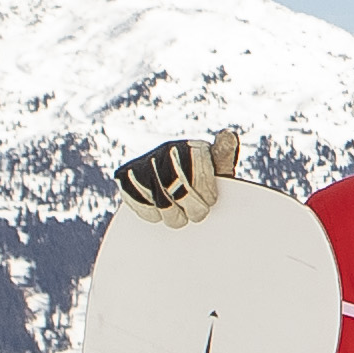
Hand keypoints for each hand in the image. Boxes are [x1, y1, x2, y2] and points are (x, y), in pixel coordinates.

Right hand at [112, 130, 243, 228]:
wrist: (173, 178)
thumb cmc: (201, 178)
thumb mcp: (218, 168)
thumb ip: (223, 155)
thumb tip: (228, 135)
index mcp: (192, 147)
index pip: (200, 175)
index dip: (207, 195)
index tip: (210, 200)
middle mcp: (166, 151)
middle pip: (180, 191)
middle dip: (193, 208)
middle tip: (197, 213)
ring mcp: (145, 163)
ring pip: (161, 203)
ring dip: (174, 216)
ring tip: (181, 215)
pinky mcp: (125, 177)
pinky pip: (142, 206)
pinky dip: (153, 215)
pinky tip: (161, 209)